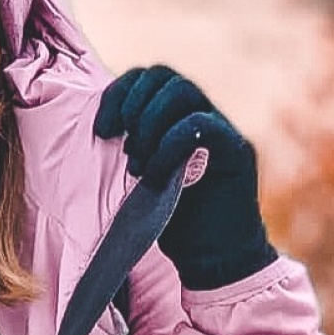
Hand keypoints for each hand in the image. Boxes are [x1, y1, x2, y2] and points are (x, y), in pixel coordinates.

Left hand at [93, 65, 277, 289]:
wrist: (214, 259)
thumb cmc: (172, 223)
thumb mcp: (138, 179)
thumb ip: (128, 150)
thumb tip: (97, 132)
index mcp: (175, 118)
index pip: (147, 78)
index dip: (118, 93)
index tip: (100, 129)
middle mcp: (201, 115)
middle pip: (163, 75)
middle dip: (131, 104)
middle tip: (119, 144)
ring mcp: (222, 129)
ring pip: (182, 91)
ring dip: (149, 123)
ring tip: (137, 163)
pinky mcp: (236, 150)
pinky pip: (200, 124)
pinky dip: (168, 145)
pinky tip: (153, 175)